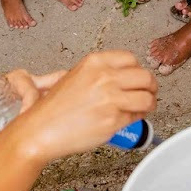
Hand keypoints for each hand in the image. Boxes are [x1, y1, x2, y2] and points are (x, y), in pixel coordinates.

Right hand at [14, 49, 157, 162]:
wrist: (40, 130)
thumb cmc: (54, 108)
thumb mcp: (75, 76)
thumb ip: (100, 72)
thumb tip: (124, 77)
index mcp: (95, 62)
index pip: (131, 59)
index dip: (138, 70)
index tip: (138, 78)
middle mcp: (105, 77)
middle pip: (145, 77)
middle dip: (150, 86)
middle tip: (148, 93)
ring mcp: (110, 99)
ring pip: (147, 98)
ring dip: (149, 103)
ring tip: (144, 107)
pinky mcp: (113, 121)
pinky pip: (137, 116)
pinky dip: (137, 118)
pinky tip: (130, 118)